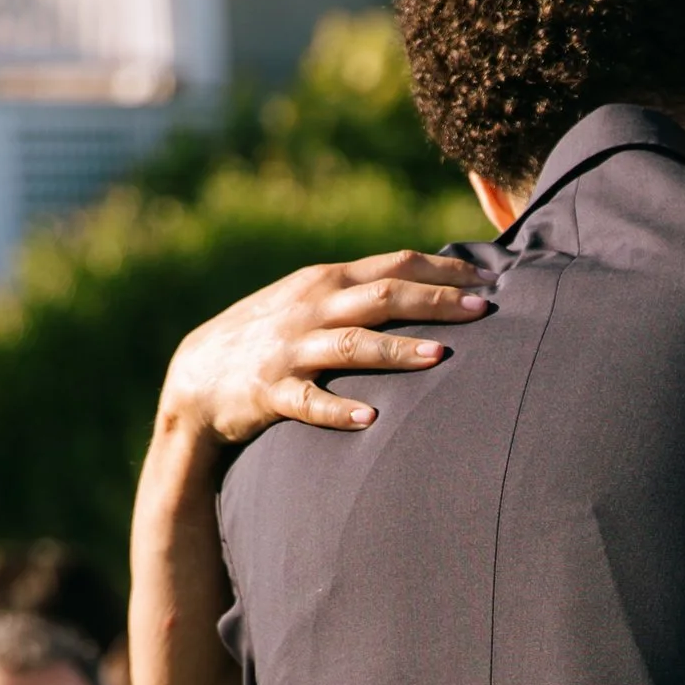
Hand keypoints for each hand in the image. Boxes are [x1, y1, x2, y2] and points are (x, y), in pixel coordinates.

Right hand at [156, 253, 490, 448]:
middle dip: (435, 303)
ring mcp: (290, 350)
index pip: (395, 265)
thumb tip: (426, 288)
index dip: (443, 272)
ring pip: (352, 345)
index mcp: (326, 281)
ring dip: (397, 351)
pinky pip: (309, 401)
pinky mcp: (269, 392)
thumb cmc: (268, 336)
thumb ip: (359, 294)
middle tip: (483, 312)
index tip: (489, 281)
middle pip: (383, 297)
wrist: (195, 376)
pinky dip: (340, 410)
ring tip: (441, 358)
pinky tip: (373, 419)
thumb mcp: (310, 301)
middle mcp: (312, 308)